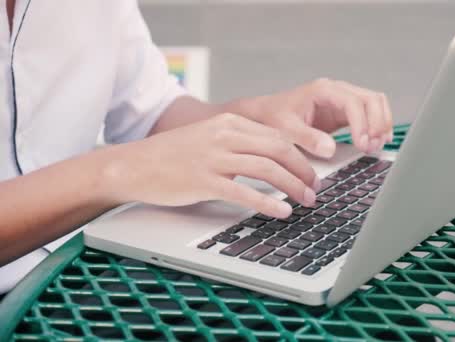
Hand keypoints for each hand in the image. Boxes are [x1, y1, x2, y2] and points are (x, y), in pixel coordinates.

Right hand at [107, 113, 319, 217]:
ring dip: (292, 186)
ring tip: (306, 201)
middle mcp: (224, 135)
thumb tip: (273, 161)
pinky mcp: (203, 180)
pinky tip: (281, 211)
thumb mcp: (209, 138)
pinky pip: (244, 192)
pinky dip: (268, 202)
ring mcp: (213, 157)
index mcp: (230, 122)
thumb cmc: (172, 156)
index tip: (311, 172)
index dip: (301, 155)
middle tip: (315, 188)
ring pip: (267, 169)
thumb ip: (239, 144)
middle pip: (279, 149)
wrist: (133, 164)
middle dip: (303, 170)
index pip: (278, 135)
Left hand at [232, 78, 393, 157]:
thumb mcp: (286, 129)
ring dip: (381, 124)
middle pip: (372, 99)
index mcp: (323, 90)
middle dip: (377, 123)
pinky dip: (377, 126)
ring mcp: (342, 101)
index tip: (362, 144)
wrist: (264, 116)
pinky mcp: (344, 113)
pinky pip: (370, 114)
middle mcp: (336, 92)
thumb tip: (329, 149)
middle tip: (372, 146)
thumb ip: (307, 138)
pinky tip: (375, 142)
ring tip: (376, 146)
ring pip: (375, 104)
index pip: (354, 102)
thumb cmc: (273, 117)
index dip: (362, 124)